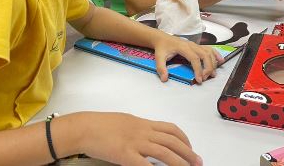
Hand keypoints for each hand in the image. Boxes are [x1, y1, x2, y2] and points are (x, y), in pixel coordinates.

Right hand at [79, 112, 202, 165]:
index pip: (170, 129)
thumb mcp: (124, 122)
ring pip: (165, 152)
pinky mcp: (125, 155)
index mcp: (143, 123)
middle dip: (188, 152)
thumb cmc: (101, 125)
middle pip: (172, 141)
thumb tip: (148, 138)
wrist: (85, 127)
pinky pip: (145, 165)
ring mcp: (135, 143)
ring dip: (180, 162)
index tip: (190, 148)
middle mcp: (143, 132)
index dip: (184, 139)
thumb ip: (138, 130)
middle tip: (198, 162)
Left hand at [152, 33, 223, 83]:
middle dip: (208, 67)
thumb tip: (165, 79)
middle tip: (206, 78)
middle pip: (204, 55)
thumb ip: (161, 68)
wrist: (162, 38)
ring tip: (213, 74)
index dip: (198, 69)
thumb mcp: (159, 57)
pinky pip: (209, 49)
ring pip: (208, 52)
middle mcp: (192, 45)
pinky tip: (221, 61)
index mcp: (183, 47)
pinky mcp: (197, 46)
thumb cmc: (162, 48)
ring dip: (213, 63)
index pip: (194, 58)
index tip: (199, 80)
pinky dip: (216, 54)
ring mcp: (195, 45)